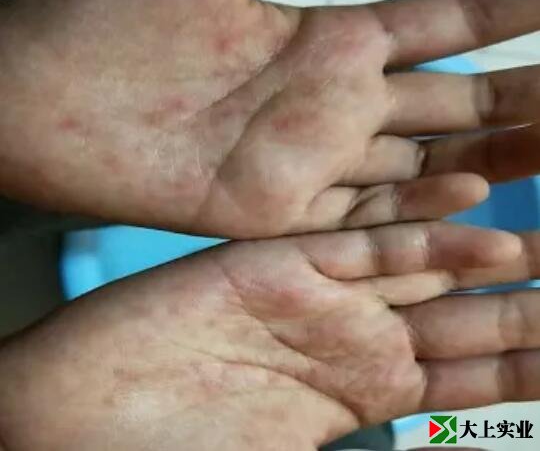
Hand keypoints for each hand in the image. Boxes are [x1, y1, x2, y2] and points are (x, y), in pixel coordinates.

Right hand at [0, 221, 530, 450]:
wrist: (78, 419)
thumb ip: (359, 450)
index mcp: (359, 397)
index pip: (471, 380)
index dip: (530, 368)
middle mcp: (351, 337)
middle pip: (465, 320)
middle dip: (530, 309)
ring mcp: (322, 294)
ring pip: (426, 267)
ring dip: (492, 257)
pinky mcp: (283, 259)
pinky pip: (363, 239)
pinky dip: (419, 227)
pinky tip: (473, 209)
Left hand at [1, 0, 539, 236]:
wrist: (39, 100)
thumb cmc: (111, 23)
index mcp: (325, 35)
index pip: (443, 22)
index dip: (508, 12)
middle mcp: (331, 100)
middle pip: (448, 99)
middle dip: (518, 96)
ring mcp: (308, 157)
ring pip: (419, 159)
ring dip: (487, 155)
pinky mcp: (276, 209)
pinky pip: (363, 209)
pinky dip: (419, 205)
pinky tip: (475, 195)